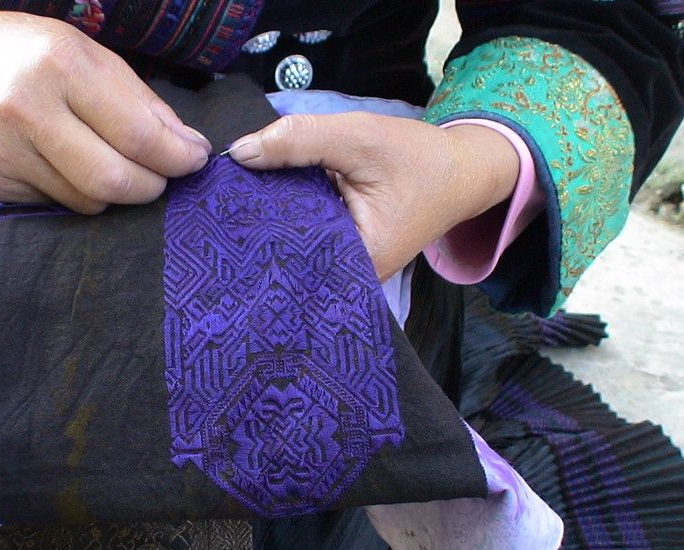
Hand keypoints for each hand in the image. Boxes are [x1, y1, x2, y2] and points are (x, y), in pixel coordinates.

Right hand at [0, 0, 210, 212]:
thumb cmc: (30, 56)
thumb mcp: (90, 56)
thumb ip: (144, 104)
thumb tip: (192, 149)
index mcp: (60, 67)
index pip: (137, 134)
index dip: (176, 158)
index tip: (195, 161)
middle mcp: (26, 110)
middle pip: (113, 181)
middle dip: (151, 186)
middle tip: (160, 177)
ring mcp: (4, 151)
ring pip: (87, 202)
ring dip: (114, 193)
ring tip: (113, 166)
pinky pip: (56, 205)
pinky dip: (77, 194)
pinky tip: (68, 166)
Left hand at [227, 113, 518, 279]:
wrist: (461, 171)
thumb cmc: (418, 159)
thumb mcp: (359, 137)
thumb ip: (301, 140)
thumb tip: (240, 152)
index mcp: (356, 263)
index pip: (287, 248)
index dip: (251, 221)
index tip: (222, 198)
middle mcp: (347, 278)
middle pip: (285, 249)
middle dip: (257, 220)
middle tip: (222, 192)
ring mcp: (344, 269)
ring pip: (293, 242)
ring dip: (271, 215)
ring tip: (235, 195)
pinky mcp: (342, 252)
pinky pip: (305, 235)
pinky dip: (290, 214)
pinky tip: (266, 196)